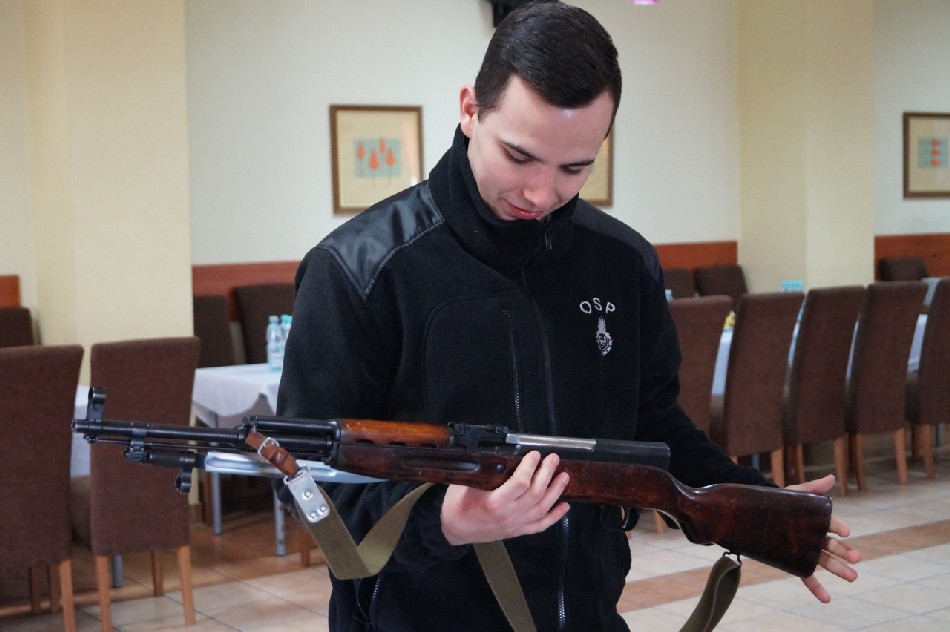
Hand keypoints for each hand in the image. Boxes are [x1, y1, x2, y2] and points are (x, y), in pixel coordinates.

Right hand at [441, 451, 569, 544]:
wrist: (452, 530)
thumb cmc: (457, 505)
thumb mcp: (465, 483)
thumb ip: (483, 471)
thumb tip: (500, 454)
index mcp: (494, 503)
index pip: (521, 483)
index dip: (531, 467)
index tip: (534, 454)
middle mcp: (508, 515)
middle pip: (536, 494)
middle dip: (547, 474)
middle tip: (553, 459)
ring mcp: (515, 525)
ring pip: (542, 508)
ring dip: (555, 491)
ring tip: (564, 476)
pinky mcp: (517, 531)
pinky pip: (540, 525)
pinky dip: (555, 516)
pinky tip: (564, 506)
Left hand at [786, 474, 859, 601]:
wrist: (755, 514)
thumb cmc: (778, 502)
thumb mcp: (793, 493)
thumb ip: (811, 488)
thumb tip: (831, 478)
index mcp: (816, 520)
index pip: (830, 523)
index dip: (837, 527)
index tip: (845, 532)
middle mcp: (814, 537)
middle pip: (832, 545)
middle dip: (844, 552)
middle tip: (856, 559)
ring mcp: (806, 550)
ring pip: (824, 561)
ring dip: (838, 569)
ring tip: (853, 577)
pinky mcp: (795, 562)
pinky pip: (807, 577)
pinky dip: (816, 588)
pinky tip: (827, 599)